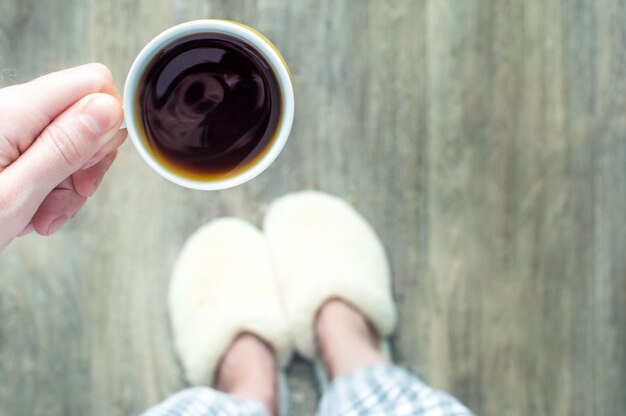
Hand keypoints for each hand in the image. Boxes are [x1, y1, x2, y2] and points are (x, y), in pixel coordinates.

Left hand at [0, 63, 126, 250]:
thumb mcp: (17, 193)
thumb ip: (64, 147)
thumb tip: (107, 108)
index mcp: (15, 112)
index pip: (94, 84)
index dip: (107, 125)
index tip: (91, 165)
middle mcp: (14, 111)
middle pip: (88, 115)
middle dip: (89, 161)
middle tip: (70, 194)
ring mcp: (11, 127)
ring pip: (75, 141)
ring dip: (71, 183)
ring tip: (44, 214)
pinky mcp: (9, 143)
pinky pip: (52, 156)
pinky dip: (54, 187)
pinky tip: (35, 210)